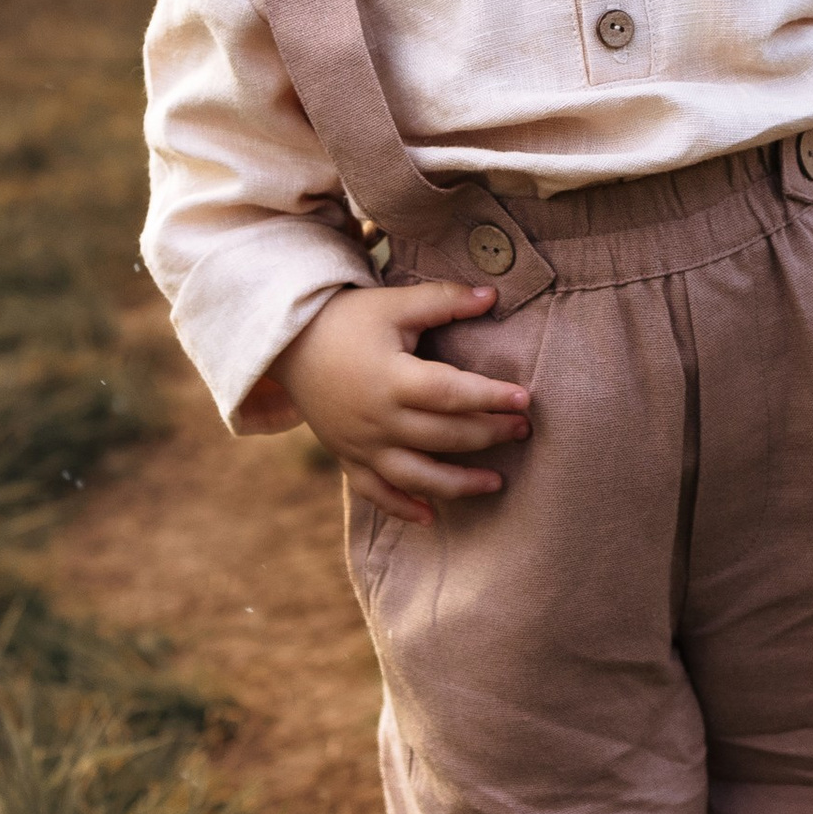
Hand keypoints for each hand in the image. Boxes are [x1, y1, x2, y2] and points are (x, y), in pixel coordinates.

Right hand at [273, 280, 530, 525]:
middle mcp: (378, 419)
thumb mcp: (393, 304)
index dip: (490, 397)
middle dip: (488, 434)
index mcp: (391, 378)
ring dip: (459, 485)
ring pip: (417, 476)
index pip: (451, 394)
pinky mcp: (348, 459)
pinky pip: (377, 493)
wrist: (287, 345)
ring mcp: (362, 445)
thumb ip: (443, 301)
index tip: (525, 399)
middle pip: (443, 436)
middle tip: (523, 429)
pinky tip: (432, 519)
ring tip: (497, 482)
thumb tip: (492, 295)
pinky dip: (403, 509)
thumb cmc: (346, 320)